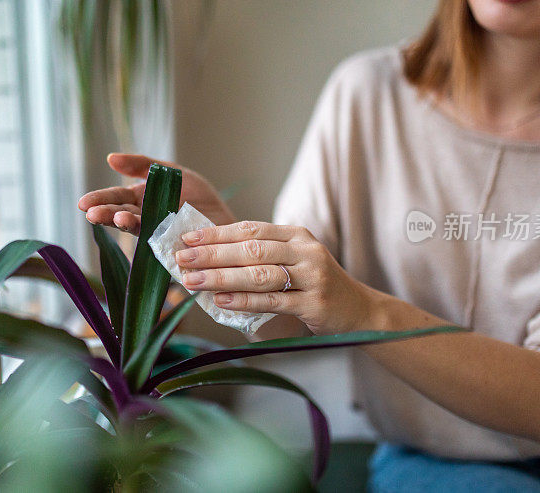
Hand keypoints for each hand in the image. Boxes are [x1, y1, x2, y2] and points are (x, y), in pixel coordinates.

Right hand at [78, 153, 236, 235]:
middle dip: (106, 214)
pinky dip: (152, 239)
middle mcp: (145, 220)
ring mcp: (157, 236)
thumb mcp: (172, 172)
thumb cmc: (198, 198)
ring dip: (126, 224)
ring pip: (137, 230)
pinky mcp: (172, 249)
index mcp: (141, 200)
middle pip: (121, 216)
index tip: (83, 203)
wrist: (225, 221)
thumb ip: (142, 164)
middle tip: (92, 214)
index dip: (100, 200)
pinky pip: (159, 246)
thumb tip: (110, 158)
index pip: (116, 198)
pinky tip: (148, 234)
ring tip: (118, 218)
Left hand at [174, 220, 373, 334]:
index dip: (217, 233)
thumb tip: (208, 257)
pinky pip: (272, 301)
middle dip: (213, 254)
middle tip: (182, 258)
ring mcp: (312, 276)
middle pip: (251, 249)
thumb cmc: (314, 285)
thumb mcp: (293, 260)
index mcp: (295, 234)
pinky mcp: (314, 303)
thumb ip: (260, 255)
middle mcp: (305, 250)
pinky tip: (220, 300)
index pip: (250, 228)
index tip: (187, 238)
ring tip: (193, 280)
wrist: (357, 310)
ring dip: (222, 277)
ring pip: (259, 274)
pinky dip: (244, 300)